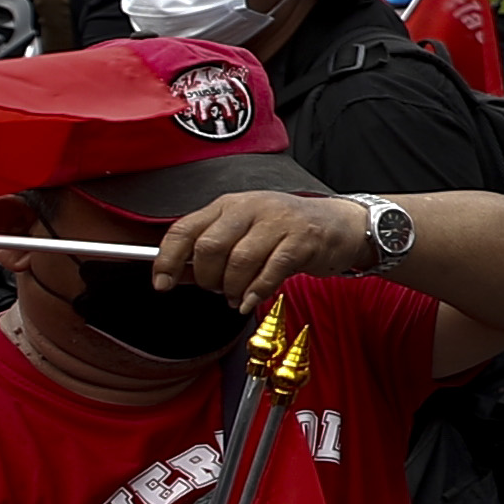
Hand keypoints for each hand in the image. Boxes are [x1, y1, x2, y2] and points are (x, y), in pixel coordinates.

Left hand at [156, 188, 374, 317]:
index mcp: (229, 205)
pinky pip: (271, 270)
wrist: (341, 226)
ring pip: (239, 261)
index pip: (185, 228)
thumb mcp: (244, 234)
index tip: (161, 282)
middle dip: (206, 278)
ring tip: (236, 296)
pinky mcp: (302, 239)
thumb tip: (174, 274)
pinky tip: (251, 298)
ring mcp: (278, 221)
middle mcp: (251, 207)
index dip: (167, 258)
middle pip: (210, 246)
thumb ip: (209, 254)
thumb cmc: (287, 232)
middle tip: (215, 289)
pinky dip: (256, 291)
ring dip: (232, 288)